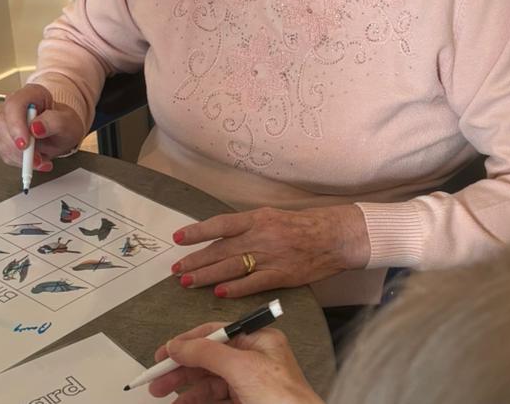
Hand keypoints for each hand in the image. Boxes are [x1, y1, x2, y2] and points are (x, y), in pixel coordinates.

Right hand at [0, 83, 86, 171]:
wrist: (61, 133)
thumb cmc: (64, 124)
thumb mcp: (69, 123)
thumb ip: (55, 122)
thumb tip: (36, 127)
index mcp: (31, 93)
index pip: (14, 105)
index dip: (16, 125)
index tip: (24, 144)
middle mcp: (14, 105)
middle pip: (3, 125)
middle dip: (19, 148)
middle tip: (37, 158)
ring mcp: (5, 121)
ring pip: (1, 142)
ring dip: (20, 157)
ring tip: (41, 160)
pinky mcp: (2, 138)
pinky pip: (4, 153)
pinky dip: (19, 162)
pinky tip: (35, 161)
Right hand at [147, 322, 321, 403]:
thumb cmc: (284, 398)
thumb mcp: (243, 368)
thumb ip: (208, 354)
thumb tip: (180, 345)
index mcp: (259, 340)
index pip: (216, 333)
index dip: (187, 342)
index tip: (163, 354)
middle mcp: (255, 359)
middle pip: (209, 358)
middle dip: (181, 369)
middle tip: (156, 380)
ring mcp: (251, 383)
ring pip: (210, 382)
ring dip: (186, 389)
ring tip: (163, 396)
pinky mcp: (247, 403)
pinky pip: (216, 399)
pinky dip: (198, 402)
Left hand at [170, 206, 370, 298]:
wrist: (334, 236)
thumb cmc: (304, 225)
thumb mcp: (272, 216)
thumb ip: (248, 226)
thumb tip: (221, 237)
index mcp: (257, 218)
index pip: (220, 224)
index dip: (197, 231)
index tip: (178, 238)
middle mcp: (260, 235)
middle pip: (220, 249)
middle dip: (195, 259)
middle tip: (175, 268)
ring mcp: (270, 256)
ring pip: (230, 266)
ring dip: (206, 275)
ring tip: (186, 281)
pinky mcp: (280, 275)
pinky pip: (252, 283)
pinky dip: (234, 288)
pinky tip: (218, 292)